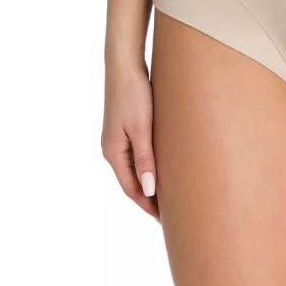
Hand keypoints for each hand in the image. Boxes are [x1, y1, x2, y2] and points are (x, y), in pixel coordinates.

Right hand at [101, 60, 159, 220]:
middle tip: (173, 214)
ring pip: (137, 169)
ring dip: (152, 183)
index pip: (132, 189)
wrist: (125, 65)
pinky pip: (140, 155)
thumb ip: (146, 159)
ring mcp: (119, 139)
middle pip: (133, 182)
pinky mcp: (128, 128)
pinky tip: (166, 168)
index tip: (166, 220)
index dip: (148, 206)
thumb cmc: (134, 94)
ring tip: (172, 196)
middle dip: (151, 199)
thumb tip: (150, 190)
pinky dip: (152, 166)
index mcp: (113, 152)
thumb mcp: (141, 128)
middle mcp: (113, 149)